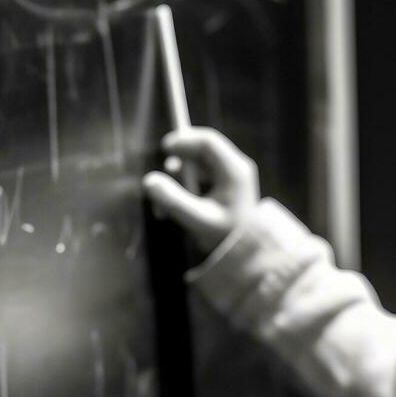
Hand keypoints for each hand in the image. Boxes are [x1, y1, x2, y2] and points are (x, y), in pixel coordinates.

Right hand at [141, 126, 260, 254]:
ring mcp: (231, 177)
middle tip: (164, 172)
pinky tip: (173, 209)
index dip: (185, 140)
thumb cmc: (225, 237)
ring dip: (180, 178)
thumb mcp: (198, 220)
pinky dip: (186, 187)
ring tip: (166, 202)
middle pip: (203, 149)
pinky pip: (201, 177)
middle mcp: (236, 169)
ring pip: (199, 164)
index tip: (165, 148)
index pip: (208, 142)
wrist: (246, 255)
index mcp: (235, 171)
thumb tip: (148, 181)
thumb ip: (174, 200)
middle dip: (180, 161)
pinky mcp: (225, 187)